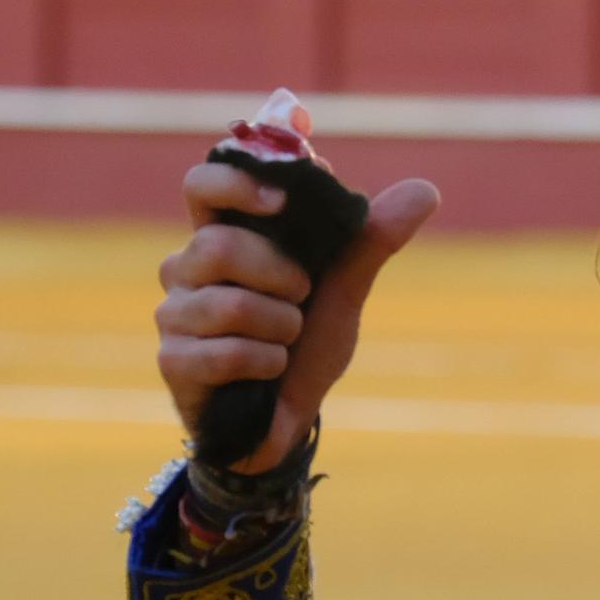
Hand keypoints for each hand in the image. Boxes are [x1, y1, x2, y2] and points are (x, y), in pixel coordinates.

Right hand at [154, 164, 439, 472]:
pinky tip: (269, 371)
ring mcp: (174, 315)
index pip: (203, 185)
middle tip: (301, 297)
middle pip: (219, 246)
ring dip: (281, 328)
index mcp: (224, 238)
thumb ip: (373, 239)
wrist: (292, 418)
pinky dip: (266, 364)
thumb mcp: (344, 289)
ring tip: (288, 340)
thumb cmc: (307, 344)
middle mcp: (187, 269)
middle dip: (281, 277)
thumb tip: (426, 189)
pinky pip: (227, 353)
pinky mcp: (174, 361)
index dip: (234, 182)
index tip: (283, 200)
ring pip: (230, 305)